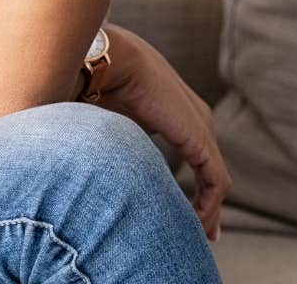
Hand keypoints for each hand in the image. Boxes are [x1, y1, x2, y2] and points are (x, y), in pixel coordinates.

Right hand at [94, 25, 232, 241]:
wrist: (104, 62)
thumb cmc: (92, 83)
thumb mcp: (104, 120)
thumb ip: (108, 141)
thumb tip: (82, 160)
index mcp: (171, 109)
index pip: (193, 150)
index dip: (189, 178)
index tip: (183, 208)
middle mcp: (193, 117)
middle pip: (208, 167)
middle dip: (206, 201)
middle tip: (203, 229)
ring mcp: (201, 128)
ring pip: (213, 179)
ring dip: (207, 210)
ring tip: (200, 234)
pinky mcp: (201, 140)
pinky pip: (214, 183)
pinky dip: (208, 207)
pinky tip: (196, 225)